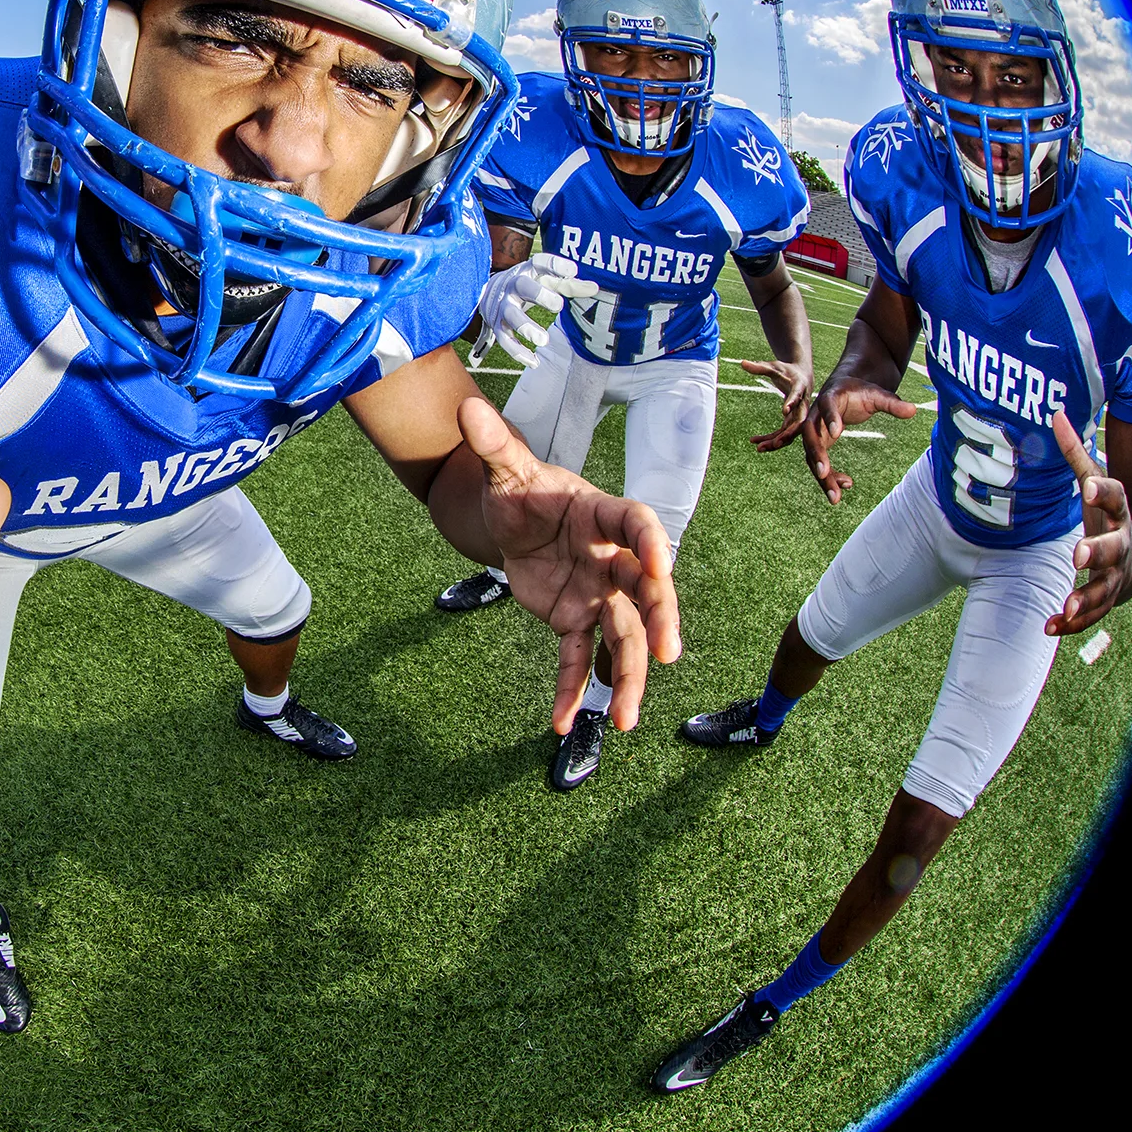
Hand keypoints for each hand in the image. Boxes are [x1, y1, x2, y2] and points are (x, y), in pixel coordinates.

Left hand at [458, 397, 680, 734]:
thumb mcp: (505, 468)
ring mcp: (597, 594)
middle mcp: (612, 560)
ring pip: (622, 638)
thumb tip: (464, 406)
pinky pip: (576, 660)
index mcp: (604, 515)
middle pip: (645, 593)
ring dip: (627, 679)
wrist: (511, 520)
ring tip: (625, 721)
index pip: (637, 524)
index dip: (649, 542)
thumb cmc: (521, 488)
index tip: (659, 564)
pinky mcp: (573, 620)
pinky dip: (570, 691)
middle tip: (668, 653)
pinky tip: (561, 724)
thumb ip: (493, 444)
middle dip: (659, 621)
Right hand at [468, 253, 599, 367]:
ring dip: (526, 327)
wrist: (490, 291)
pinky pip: (504, 339)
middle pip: (523, 286)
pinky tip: (534, 362)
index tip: (573, 270)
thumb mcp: (546, 279)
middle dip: (539, 294)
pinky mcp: (497, 325)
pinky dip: (518, 352)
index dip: (556, 265)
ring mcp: (503, 306)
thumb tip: (595, 288)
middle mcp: (513, 286)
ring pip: (511, 316)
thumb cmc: (528, 284)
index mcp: (528, 271)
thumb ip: (569, 284)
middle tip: (559, 305)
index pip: (541, 262)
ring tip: (544, 340)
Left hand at [740, 357, 813, 451]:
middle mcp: (802, 404)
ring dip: (776, 441)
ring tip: (758, 447)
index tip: (784, 410)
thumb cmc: (786, 371)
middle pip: (797, 422)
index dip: (792, 403)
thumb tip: (742, 362)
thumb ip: (759, 367)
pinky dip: (771, 439)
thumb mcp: (773, 367)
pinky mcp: (792, 421)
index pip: (797, 396)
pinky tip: (755, 442)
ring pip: (790, 433)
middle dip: (787, 434)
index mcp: (799, 387)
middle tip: (773, 443)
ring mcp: (798, 414)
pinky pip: (783, 433)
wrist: (802, 377)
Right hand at [799, 377, 919, 503]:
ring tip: (835, 498)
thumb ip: (892, 403)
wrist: (843, 391)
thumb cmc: (860, 392)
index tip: (838, 433)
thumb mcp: (877, 395)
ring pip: (811, 456)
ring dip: (822, 477)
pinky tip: (847, 485)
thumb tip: (913, 410)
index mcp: (830, 397)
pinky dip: (830, 476)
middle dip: (817, 455)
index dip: (830, 418)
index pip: (827, 406)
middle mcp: (816, 416)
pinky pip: (820, 463)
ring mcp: (815, 432)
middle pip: (811, 436)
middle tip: (824, 473)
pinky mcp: (819, 444)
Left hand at [1045, 410, 1131, 636]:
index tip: (1086, 487)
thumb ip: (1075, 453)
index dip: (1102, 491)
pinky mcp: (1105, 598)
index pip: (1113, 498)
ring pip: (1104, 589)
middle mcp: (1119, 545)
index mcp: (1117, 512)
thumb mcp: (1096, 482)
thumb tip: (1056, 413)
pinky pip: (1090, 614)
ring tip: (1068, 607)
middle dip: (1097, 552)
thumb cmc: (1111, 513)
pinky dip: (1071, 623)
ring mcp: (1114, 575)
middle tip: (1079, 555)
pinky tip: (1050, 627)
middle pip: (1112, 548)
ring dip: (1087, 599)